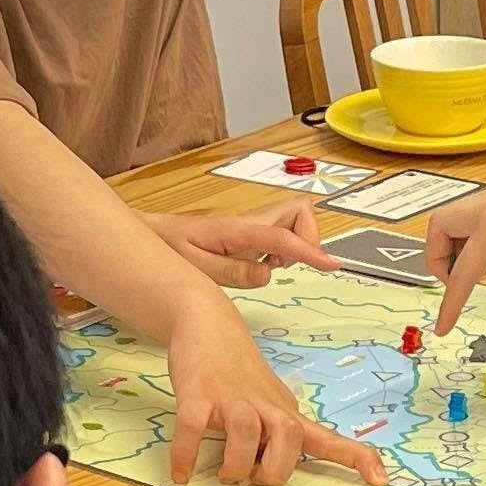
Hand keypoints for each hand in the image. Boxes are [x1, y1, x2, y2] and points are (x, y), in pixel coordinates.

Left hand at [146, 203, 341, 288]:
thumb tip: (268, 273)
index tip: (331, 265)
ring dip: (295, 244)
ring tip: (272, 265)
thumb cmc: (171, 248)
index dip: (310, 250)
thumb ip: (233, 272)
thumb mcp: (196, 268)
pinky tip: (262, 263)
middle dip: (307, 238)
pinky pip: (279, 232)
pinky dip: (282, 249)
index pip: (283, 235)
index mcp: (238, 230)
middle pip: (298, 212)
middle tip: (287, 264)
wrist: (154, 233)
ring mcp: (250, 225)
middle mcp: (249, 222)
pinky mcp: (248, 231)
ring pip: (292, 220)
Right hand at [162, 300, 385, 485]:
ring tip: (224, 474)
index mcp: (285, 411)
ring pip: (244, 435)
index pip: (326, 437)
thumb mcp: (268, 400)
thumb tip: (274, 470)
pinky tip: (182, 473)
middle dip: (273, 470)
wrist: (207, 322)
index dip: (354, 458)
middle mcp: (264, 404)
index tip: (380, 479)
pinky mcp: (198, 395)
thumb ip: (275, 433)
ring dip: (234, 465)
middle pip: (288, 438)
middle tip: (255, 477)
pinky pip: (194, 429)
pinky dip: (187, 455)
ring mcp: (231, 398)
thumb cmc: (238, 370)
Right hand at [423, 176, 485, 331]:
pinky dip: (473, 237)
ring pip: (457, 219)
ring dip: (456, 245)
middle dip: (438, 256)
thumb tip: (479, 266)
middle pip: (440, 225)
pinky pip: (477, 218)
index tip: (442, 328)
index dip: (449, 302)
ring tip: (479, 272)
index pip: (460, 269)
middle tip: (456, 282)